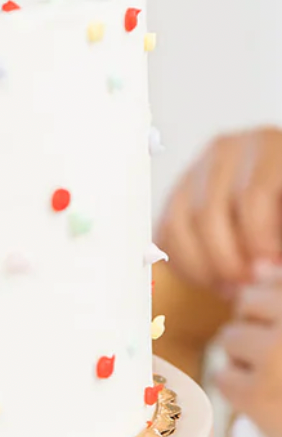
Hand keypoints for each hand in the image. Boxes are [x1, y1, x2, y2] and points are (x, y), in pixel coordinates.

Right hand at [157, 128, 281, 293]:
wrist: (274, 208)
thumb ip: (276, 237)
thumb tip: (267, 268)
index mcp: (270, 148)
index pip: (252, 196)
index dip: (259, 239)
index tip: (268, 272)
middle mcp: (229, 150)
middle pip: (209, 211)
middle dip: (227, 259)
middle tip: (246, 285)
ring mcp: (197, 169)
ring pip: (181, 223)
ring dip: (204, 267)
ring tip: (232, 288)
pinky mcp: (177, 193)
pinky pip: (166, 233)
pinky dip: (186, 265)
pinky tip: (215, 279)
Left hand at [215, 266, 281, 436]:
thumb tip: (260, 269)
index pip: (275, 280)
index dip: (279, 311)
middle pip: (248, 302)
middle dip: (260, 329)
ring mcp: (276, 355)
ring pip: (231, 337)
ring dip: (248, 361)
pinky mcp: (256, 394)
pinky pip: (224, 378)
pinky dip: (242, 394)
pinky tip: (273, 409)